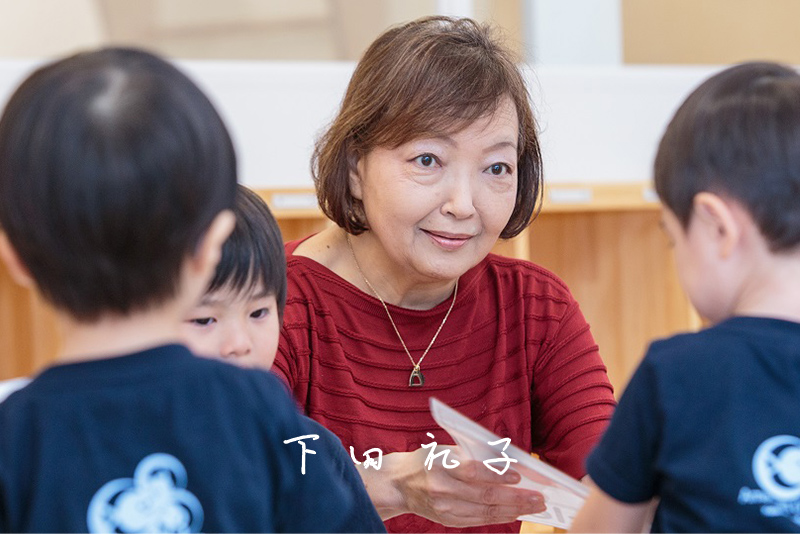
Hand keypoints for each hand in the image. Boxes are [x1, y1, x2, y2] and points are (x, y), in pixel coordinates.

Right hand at [363, 446, 546, 526]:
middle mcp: (442, 490)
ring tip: (534, 507)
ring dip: (513, 510)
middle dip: (515, 498)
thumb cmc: (426, 461)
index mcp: (440, 466)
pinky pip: (479, 520)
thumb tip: (506, 463)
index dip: (497, 475)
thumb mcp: (444, 450)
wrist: (398, 484)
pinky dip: (499, 517)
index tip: (519, 476)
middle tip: (538, 497)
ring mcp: (444, 509)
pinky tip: (514, 513)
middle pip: (484, 496)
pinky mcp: (447, 520)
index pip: (474, 472)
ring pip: (485, 512)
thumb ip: (471, 456)